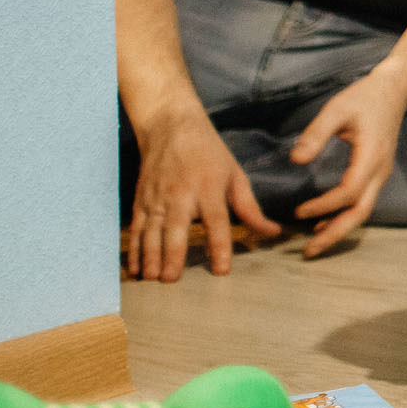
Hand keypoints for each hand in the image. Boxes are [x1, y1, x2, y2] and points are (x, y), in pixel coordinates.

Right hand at [126, 110, 279, 281]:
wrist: (170, 126)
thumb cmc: (209, 153)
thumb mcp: (234, 176)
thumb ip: (250, 209)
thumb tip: (272, 233)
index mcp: (209, 188)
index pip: (217, 221)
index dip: (219, 246)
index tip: (221, 270)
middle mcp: (181, 194)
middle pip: (175, 229)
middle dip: (172, 255)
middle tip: (172, 280)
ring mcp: (157, 197)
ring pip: (151, 231)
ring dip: (150, 257)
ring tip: (152, 279)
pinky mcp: (141, 200)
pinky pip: (136, 228)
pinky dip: (134, 250)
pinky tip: (136, 269)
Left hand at [287, 69, 406, 257]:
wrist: (394, 91)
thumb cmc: (364, 98)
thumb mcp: (337, 108)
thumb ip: (316, 134)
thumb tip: (296, 160)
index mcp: (371, 156)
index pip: (349, 192)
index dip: (324, 205)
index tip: (298, 211)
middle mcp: (380, 171)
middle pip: (361, 212)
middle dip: (335, 234)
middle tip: (308, 251)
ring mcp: (381, 174)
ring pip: (363, 211)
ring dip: (339, 229)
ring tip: (314, 244)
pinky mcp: (376, 173)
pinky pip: (362, 202)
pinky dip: (344, 217)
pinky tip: (324, 223)